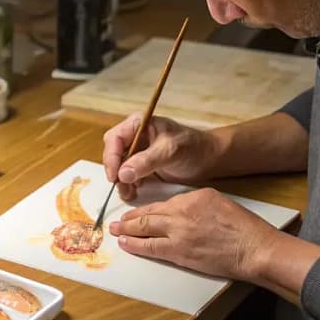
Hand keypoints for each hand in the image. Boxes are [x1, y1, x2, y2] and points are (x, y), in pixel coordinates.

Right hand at [102, 114, 219, 200]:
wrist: (208, 159)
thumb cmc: (192, 147)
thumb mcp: (170, 151)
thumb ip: (146, 161)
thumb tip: (123, 174)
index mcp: (139, 124)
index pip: (115, 138)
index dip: (111, 157)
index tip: (115, 176)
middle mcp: (135, 136)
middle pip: (114, 153)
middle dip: (115, 171)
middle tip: (121, 187)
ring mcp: (138, 152)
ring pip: (119, 167)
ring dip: (121, 181)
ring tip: (128, 194)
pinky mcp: (142, 166)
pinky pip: (128, 176)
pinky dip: (128, 185)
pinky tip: (134, 193)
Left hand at [108, 187, 277, 280]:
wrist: (253, 249)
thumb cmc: (242, 227)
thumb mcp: (216, 202)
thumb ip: (194, 203)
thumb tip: (178, 211)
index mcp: (193, 197)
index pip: (161, 203)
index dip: (145, 208)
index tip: (135, 212)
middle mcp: (182, 213)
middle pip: (149, 214)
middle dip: (129, 219)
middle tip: (117, 221)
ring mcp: (179, 233)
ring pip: (145, 230)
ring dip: (127, 231)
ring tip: (116, 231)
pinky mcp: (180, 252)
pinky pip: (152, 248)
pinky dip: (137, 246)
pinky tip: (127, 244)